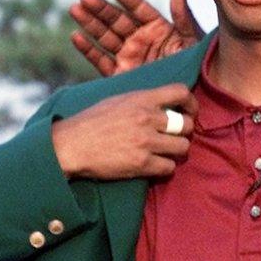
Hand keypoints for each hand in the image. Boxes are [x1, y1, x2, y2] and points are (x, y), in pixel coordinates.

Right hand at [51, 83, 197, 179]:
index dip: (191, 103)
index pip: (181, 92)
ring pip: (183, 147)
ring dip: (176, 151)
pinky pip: (169, 167)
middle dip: (184, 132)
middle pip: (187, 124)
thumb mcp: (118, 100)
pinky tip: (155, 165)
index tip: (190, 112)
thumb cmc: (92, 122)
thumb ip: (142, 100)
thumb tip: (164, 102)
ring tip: (165, 152)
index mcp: (142, 99)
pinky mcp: (141, 163)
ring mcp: (146, 141)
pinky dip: (165, 168)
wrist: (70, 145)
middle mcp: (147, 118)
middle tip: (175, 137)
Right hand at [69, 0, 204, 75]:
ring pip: (105, 36)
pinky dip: (88, 50)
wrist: (190, 97)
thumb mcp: (192, 38)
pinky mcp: (120, 74)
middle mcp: (140, 39)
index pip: (136, 6)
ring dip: (89, 23)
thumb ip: (182, 15)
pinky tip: (76, 37)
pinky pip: (101, 61)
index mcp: (157, 27)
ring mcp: (129, 55)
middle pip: (116, 19)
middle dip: (100, 8)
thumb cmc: (197, 65)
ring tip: (74, 9)